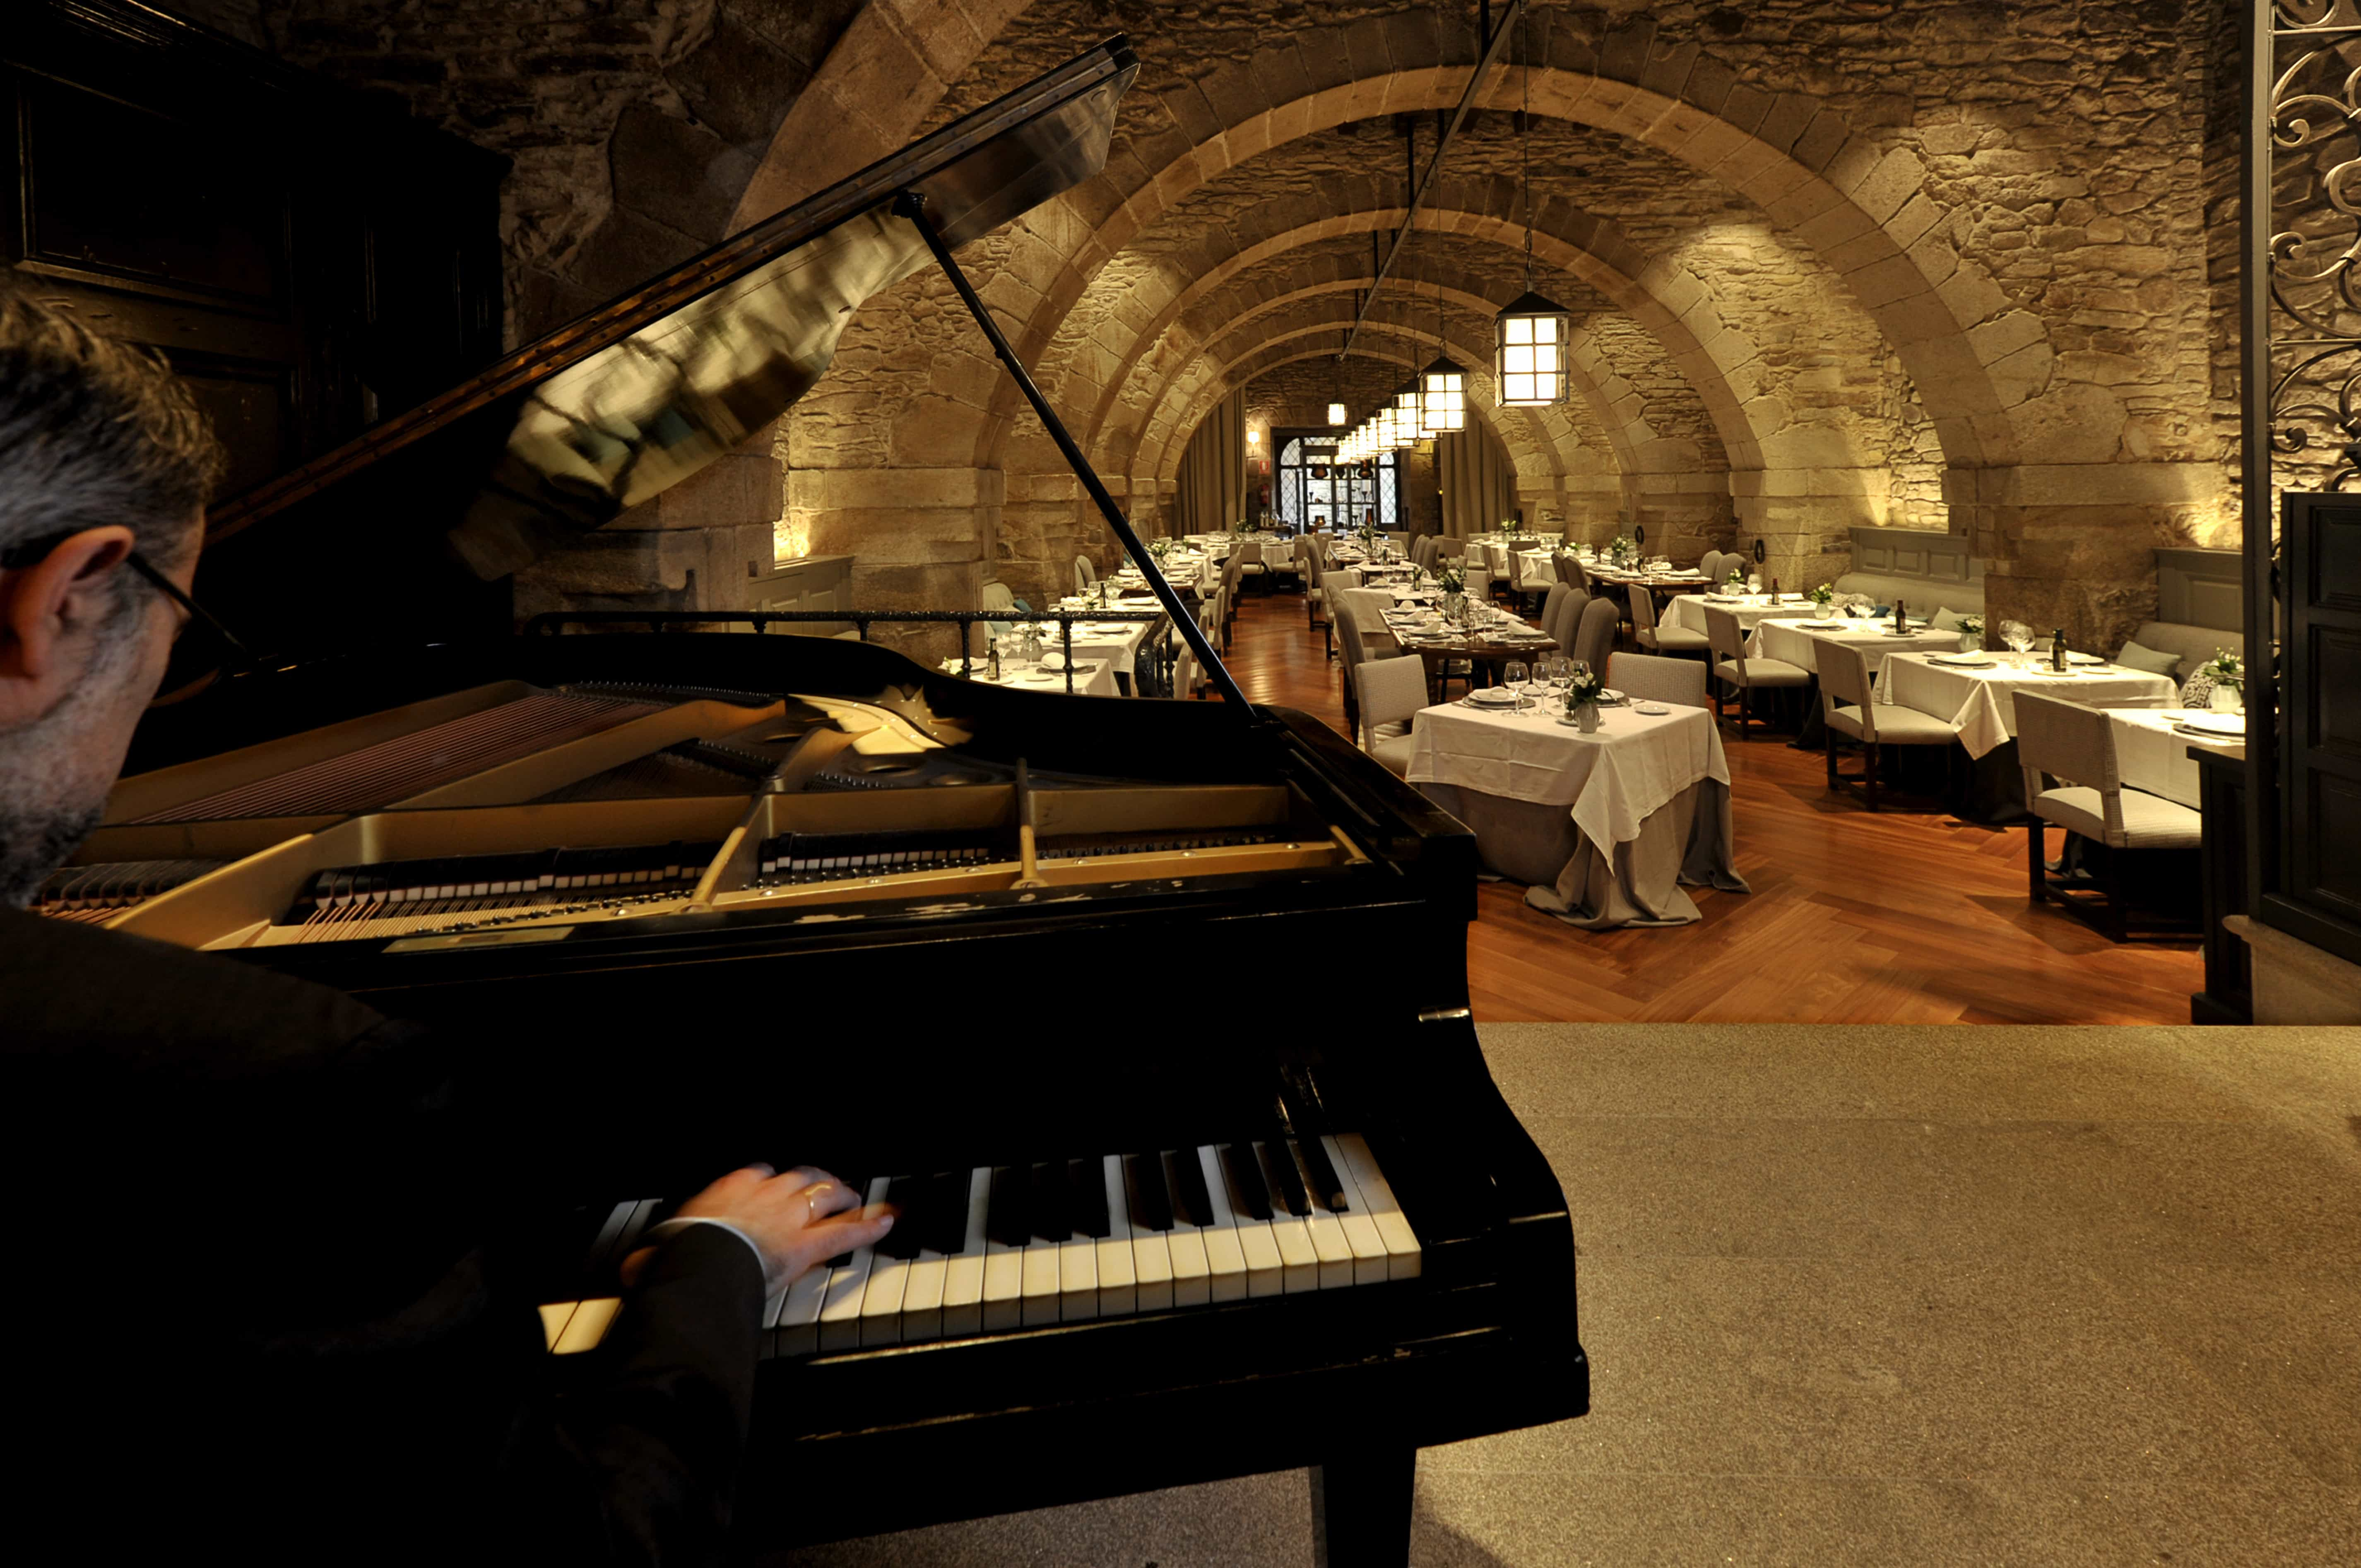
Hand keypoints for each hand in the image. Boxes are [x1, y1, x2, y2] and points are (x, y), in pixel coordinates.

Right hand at [620, 1164, 893, 1294]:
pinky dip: (869, 1226)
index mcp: (730, 1189)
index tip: (772, 1185)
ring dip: (842, 1196)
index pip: (756, 1173)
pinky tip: (885, 1222)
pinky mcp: (808, 1245)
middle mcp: (765, 1194)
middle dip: (814, 1180)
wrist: (700, 1263)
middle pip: (799, 1177)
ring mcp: (791, 1217)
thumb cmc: (679, 1255)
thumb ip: (657, 1253)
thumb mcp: (662, 1247)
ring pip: (826, 1195)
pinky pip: (846, 1231)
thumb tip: (632, 1268)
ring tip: (853, 1199)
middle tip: (825, 1187)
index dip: (769, 1180)